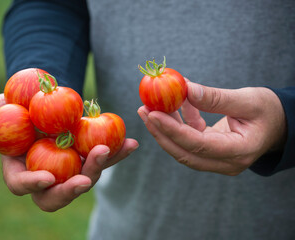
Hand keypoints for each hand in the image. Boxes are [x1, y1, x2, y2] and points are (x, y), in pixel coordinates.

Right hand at [0, 94, 138, 210]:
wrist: (40, 96)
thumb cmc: (13, 104)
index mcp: (21, 167)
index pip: (22, 185)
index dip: (33, 186)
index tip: (47, 178)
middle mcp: (47, 172)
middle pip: (58, 194)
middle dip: (71, 190)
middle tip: (84, 180)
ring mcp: (69, 165)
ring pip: (85, 176)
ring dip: (100, 167)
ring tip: (111, 149)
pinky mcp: (87, 153)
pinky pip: (104, 157)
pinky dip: (118, 152)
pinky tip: (132, 144)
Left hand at [138, 80, 285, 175]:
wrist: (279, 123)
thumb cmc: (269, 110)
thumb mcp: (248, 99)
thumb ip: (216, 98)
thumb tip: (186, 89)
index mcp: (239, 151)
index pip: (198, 145)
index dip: (173, 130)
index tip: (152, 114)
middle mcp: (226, 162)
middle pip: (184, 152)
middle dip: (161, 132)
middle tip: (144, 111)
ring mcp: (218, 160)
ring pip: (183, 148)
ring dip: (165, 128)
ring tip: (148, 108)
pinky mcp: (211, 151)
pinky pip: (190, 139)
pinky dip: (180, 123)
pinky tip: (174, 105)